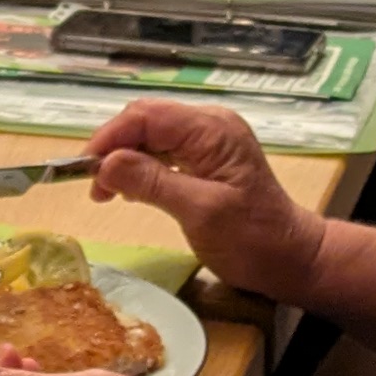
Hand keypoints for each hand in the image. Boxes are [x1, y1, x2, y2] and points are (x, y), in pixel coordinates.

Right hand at [81, 100, 327, 300]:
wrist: (291, 259)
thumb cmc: (252, 239)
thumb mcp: (200, 212)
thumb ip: (153, 183)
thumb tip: (105, 164)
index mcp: (212, 130)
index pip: (147, 116)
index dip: (110, 137)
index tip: (84, 169)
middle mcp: (209, 126)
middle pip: (146, 121)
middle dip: (113, 148)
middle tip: (92, 185)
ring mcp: (208, 142)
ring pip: (150, 136)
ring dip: (123, 159)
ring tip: (105, 192)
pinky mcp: (205, 160)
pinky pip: (162, 152)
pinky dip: (139, 168)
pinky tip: (128, 189)